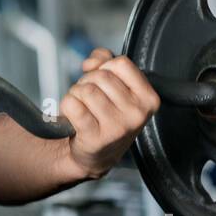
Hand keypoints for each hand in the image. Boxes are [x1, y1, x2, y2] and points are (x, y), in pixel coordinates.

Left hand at [57, 49, 159, 181]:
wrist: (96, 154)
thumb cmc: (106, 116)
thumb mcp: (116, 88)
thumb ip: (105, 63)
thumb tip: (93, 61)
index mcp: (148, 98)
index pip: (122, 63)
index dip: (105, 67)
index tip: (103, 81)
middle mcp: (137, 114)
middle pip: (101, 76)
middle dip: (88, 81)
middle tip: (89, 98)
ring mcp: (118, 127)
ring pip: (86, 89)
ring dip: (76, 94)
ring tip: (83, 107)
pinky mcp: (95, 137)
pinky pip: (72, 104)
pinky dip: (66, 105)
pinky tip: (74, 115)